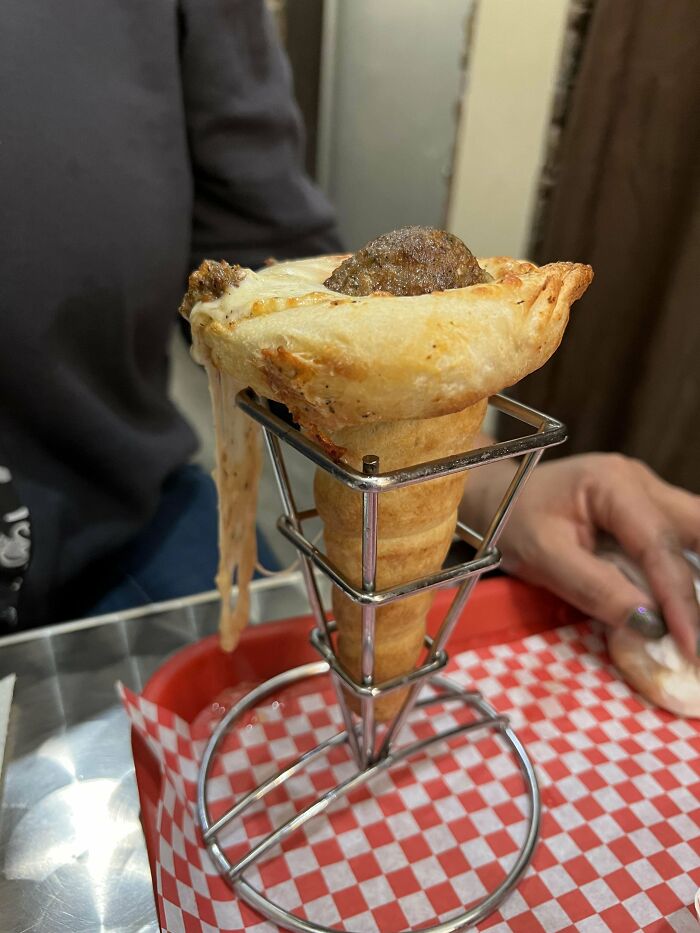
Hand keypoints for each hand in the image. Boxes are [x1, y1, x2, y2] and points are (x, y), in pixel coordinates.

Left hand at [460, 453, 699, 658]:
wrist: (495, 499)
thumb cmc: (511, 522)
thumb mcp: (542, 557)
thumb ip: (594, 587)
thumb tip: (649, 624)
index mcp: (612, 483)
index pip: (659, 546)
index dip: (680, 600)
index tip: (691, 646)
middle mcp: (639, 482)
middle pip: (697, 529)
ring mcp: (646, 493)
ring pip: (694, 533)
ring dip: (697, 575)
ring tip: (694, 623)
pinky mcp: (645, 513)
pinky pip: (678, 542)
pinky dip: (685, 571)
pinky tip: (685, 606)